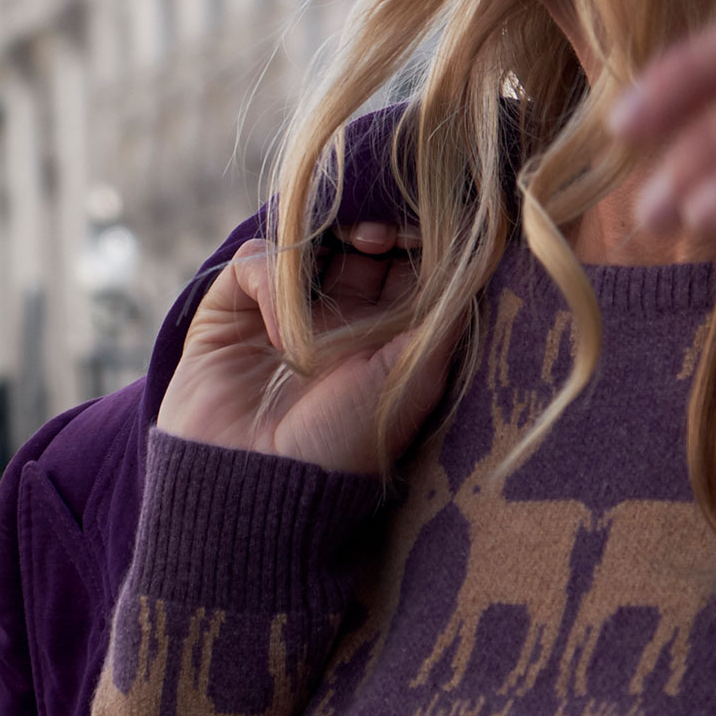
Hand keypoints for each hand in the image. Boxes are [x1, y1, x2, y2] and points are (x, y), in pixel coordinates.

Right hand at [158, 223, 445, 473]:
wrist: (252, 490)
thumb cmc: (343, 446)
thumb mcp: (411, 381)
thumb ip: (445, 320)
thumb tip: (484, 260)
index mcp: (383, 335)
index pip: (405, 264)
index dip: (419, 238)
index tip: (433, 229)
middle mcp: (336, 317)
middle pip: (360, 241)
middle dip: (379, 225)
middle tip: (390, 232)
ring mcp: (282, 310)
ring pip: (309, 240)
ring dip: (332, 233)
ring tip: (359, 246)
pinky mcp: (232, 308)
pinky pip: (255, 262)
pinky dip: (272, 277)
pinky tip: (282, 325)